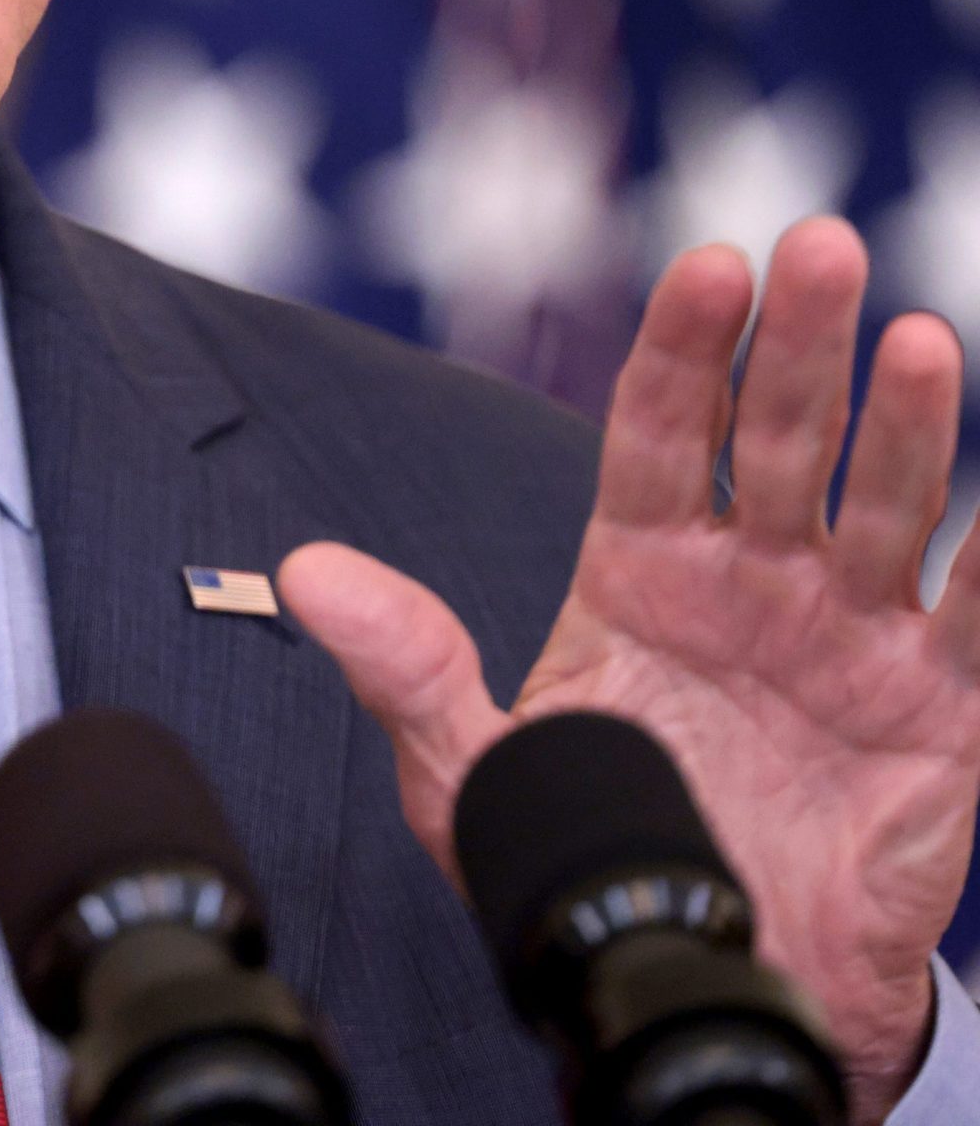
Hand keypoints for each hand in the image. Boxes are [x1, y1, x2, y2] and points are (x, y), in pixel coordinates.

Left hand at [281, 219, 979, 1122]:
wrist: (697, 972)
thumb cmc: (589, 854)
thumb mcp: (473, 771)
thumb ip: (404, 666)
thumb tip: (302, 570)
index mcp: (644, 570)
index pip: (663, 432)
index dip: (683, 350)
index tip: (706, 268)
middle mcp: (752, 580)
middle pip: (779, 438)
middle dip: (797, 344)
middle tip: (817, 246)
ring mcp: (848, 636)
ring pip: (884, 507)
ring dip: (908, 424)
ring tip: (918, 339)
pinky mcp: (937, 711)